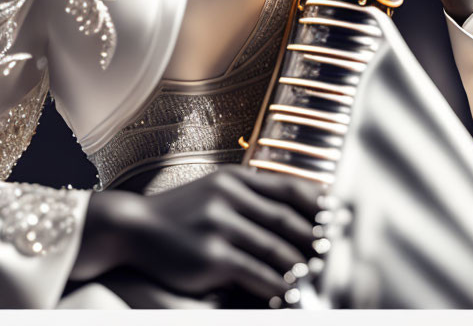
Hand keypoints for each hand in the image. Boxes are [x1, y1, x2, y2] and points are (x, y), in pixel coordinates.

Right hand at [69, 165, 318, 301]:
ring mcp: (221, 224)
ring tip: (318, 279)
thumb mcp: (213, 191)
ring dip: (301, 267)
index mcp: (234, 178)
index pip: (287, 187)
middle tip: (335, 253)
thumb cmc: (178, 214)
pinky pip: (257, 273)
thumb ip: (246, 196)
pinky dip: (277, 286)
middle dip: (316, 238)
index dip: (317, 204)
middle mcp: (230, 196)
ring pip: (277, 249)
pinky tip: (289, 295)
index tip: (338, 217)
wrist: (133, 227)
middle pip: (288, 219)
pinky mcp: (213, 255)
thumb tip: (287, 210)